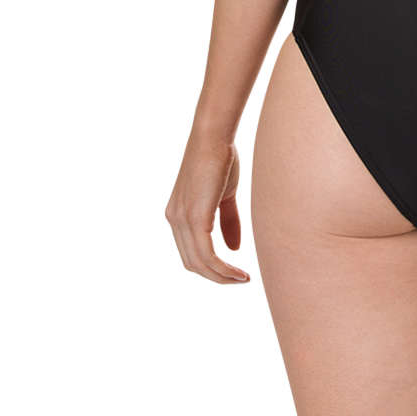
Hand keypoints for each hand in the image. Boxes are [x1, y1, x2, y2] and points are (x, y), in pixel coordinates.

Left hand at [165, 132, 251, 284]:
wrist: (214, 135)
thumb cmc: (220, 158)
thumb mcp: (224, 195)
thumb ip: (227, 221)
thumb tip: (233, 249)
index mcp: (177, 214)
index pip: (190, 252)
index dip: (210, 266)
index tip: (233, 272)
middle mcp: (174, 219)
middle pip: (192, 263)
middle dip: (216, 276)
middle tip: (239, 280)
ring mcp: (181, 220)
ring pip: (199, 263)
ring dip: (221, 277)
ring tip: (242, 279)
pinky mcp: (194, 218)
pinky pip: (207, 255)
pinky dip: (222, 269)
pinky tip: (238, 273)